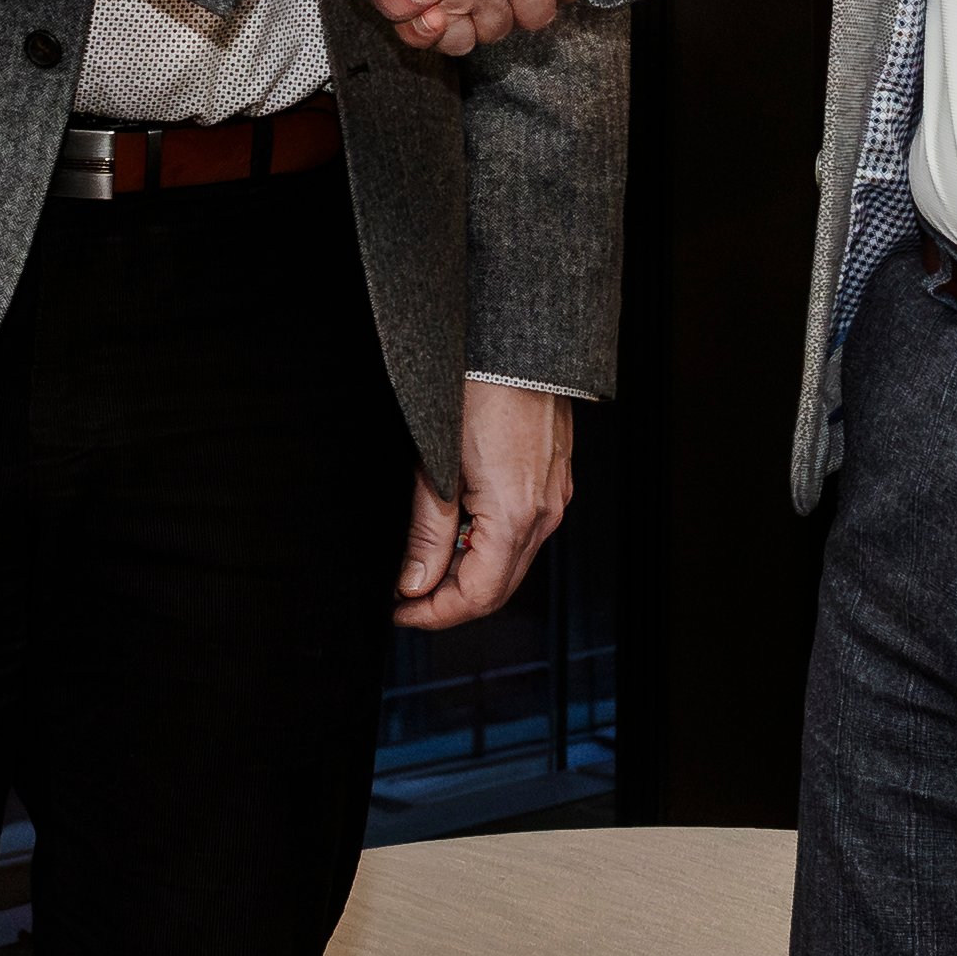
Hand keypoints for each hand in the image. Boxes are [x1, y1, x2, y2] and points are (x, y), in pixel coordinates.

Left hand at [394, 381, 577, 630]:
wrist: (516, 343)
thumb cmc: (477, 389)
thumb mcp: (436, 465)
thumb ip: (428, 532)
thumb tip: (415, 583)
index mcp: (516, 515)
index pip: (478, 596)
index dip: (435, 613)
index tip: (401, 610)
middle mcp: (545, 513)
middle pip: (499, 587)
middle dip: (450, 599)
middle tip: (407, 594)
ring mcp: (555, 496)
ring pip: (512, 561)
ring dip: (469, 572)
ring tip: (427, 557)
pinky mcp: (554, 479)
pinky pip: (524, 532)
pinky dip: (489, 545)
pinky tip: (459, 526)